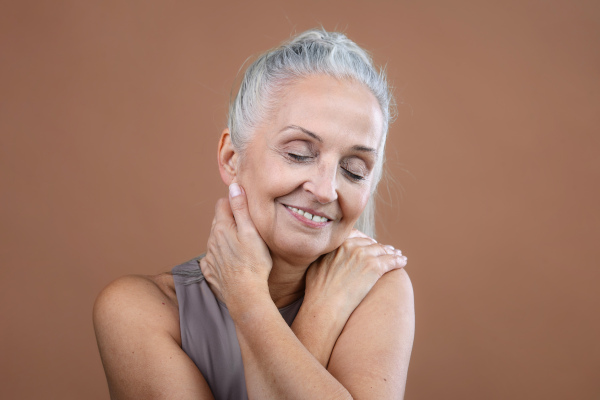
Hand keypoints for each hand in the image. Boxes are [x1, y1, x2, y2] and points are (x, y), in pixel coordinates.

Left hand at [200, 183, 272, 304]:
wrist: (246, 294)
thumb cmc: (254, 263)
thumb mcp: (251, 231)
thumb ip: (241, 208)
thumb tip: (234, 186)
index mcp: (221, 227)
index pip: (222, 203)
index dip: (234, 203)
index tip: (247, 209)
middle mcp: (211, 240)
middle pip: (218, 221)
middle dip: (230, 219)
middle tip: (247, 226)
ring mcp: (209, 256)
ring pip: (216, 238)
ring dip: (226, 237)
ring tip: (243, 245)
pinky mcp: (210, 270)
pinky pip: (213, 257)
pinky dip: (221, 254)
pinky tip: (232, 260)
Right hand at [304, 229, 406, 319]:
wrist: (325, 305)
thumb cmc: (317, 291)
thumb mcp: (315, 265)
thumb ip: (323, 255)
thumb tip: (325, 254)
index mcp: (338, 243)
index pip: (356, 235)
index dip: (364, 239)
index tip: (369, 243)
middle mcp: (351, 246)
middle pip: (371, 243)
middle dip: (379, 246)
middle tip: (387, 250)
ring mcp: (364, 255)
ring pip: (383, 251)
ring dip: (391, 252)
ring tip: (397, 255)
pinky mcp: (375, 267)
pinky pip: (391, 261)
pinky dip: (398, 260)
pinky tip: (403, 261)